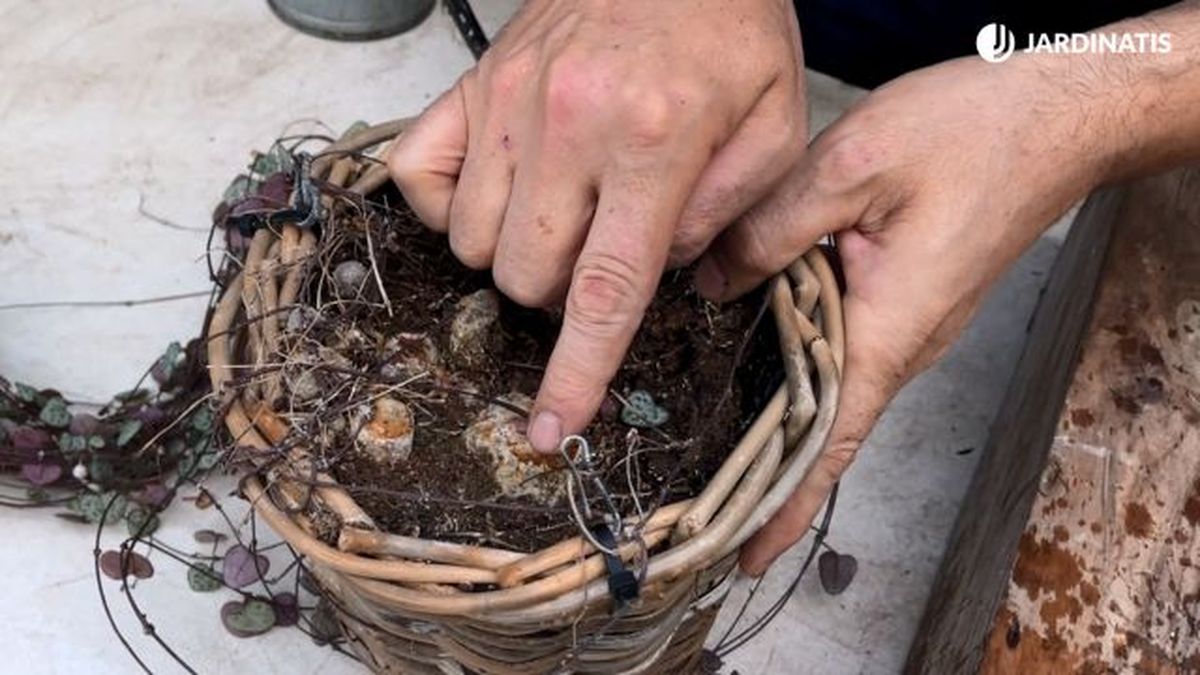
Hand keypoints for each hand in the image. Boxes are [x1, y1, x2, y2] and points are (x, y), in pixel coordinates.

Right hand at [389, 0, 804, 451]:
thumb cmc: (732, 29)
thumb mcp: (776, 122)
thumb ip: (730, 214)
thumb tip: (667, 277)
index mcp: (655, 143)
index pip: (604, 290)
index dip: (576, 373)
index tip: (550, 429)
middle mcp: (568, 126)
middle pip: (528, 278)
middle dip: (564, 294)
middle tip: (602, 251)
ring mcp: (509, 102)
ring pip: (475, 244)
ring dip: (517, 256)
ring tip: (564, 215)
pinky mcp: (475, 83)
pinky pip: (418, 177)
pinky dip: (448, 210)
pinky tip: (501, 195)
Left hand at [694, 55, 1122, 575]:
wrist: (1056, 115)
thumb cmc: (973, 135)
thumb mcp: (852, 167)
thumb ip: (771, 228)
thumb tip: (711, 280)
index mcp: (890, 330)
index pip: (831, 442)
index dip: (785, 502)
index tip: (744, 553)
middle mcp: (904, 344)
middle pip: (825, 426)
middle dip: (764, 468)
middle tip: (694, 499)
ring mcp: (911, 324)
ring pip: (832, 385)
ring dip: (776, 415)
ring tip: (707, 438)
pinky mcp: (909, 296)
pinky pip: (846, 346)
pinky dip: (798, 361)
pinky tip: (752, 348)